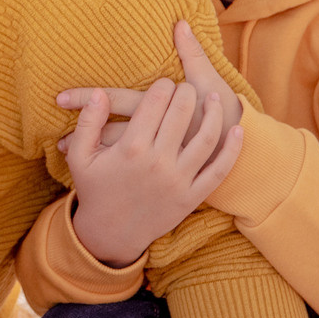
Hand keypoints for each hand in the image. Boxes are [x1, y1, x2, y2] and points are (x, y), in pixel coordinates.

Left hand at [55, 21, 244, 155]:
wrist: (248, 148)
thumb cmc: (223, 107)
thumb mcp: (207, 79)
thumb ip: (191, 53)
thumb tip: (179, 23)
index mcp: (160, 111)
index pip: (116, 101)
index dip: (88, 98)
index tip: (59, 98)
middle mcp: (156, 137)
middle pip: (110, 131)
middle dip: (83, 130)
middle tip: (53, 130)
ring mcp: (160, 158)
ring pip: (117, 155)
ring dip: (91, 150)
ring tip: (64, 149)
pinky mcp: (164, 172)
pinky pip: (131, 173)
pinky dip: (109, 170)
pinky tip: (91, 170)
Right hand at [62, 73, 243, 267]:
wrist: (110, 234)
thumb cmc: (94, 190)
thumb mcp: (80, 156)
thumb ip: (88, 121)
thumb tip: (98, 93)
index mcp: (130, 148)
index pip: (155, 102)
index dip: (163, 85)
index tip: (165, 83)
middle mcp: (157, 162)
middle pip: (182, 112)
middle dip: (187, 92)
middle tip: (187, 87)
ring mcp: (178, 180)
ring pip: (206, 137)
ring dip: (214, 112)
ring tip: (213, 98)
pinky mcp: (192, 197)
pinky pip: (219, 170)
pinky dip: (232, 149)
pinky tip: (238, 131)